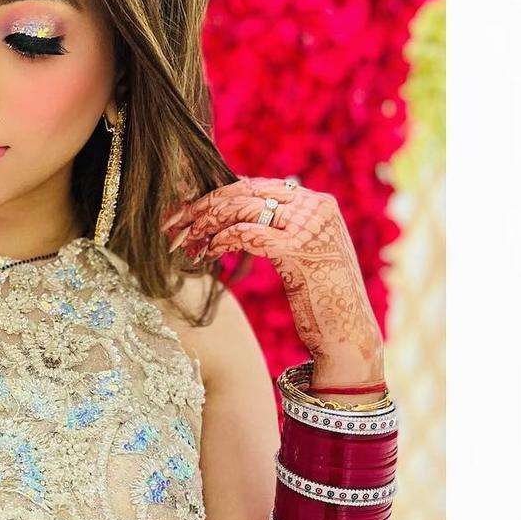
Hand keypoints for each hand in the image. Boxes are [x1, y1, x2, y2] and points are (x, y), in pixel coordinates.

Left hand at [162, 177, 382, 377]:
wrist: (348, 333)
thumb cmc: (321, 300)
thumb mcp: (301, 255)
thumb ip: (279, 230)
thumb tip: (234, 218)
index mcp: (317, 202)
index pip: (256, 185)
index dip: (217, 195)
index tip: (188, 210)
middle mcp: (315, 206)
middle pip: (245, 191)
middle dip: (202, 206)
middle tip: (172, 223)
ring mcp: (309, 225)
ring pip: (241, 207)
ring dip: (204, 223)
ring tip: (184, 242)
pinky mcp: (298, 249)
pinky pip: (246, 233)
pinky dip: (220, 241)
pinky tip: (206, 255)